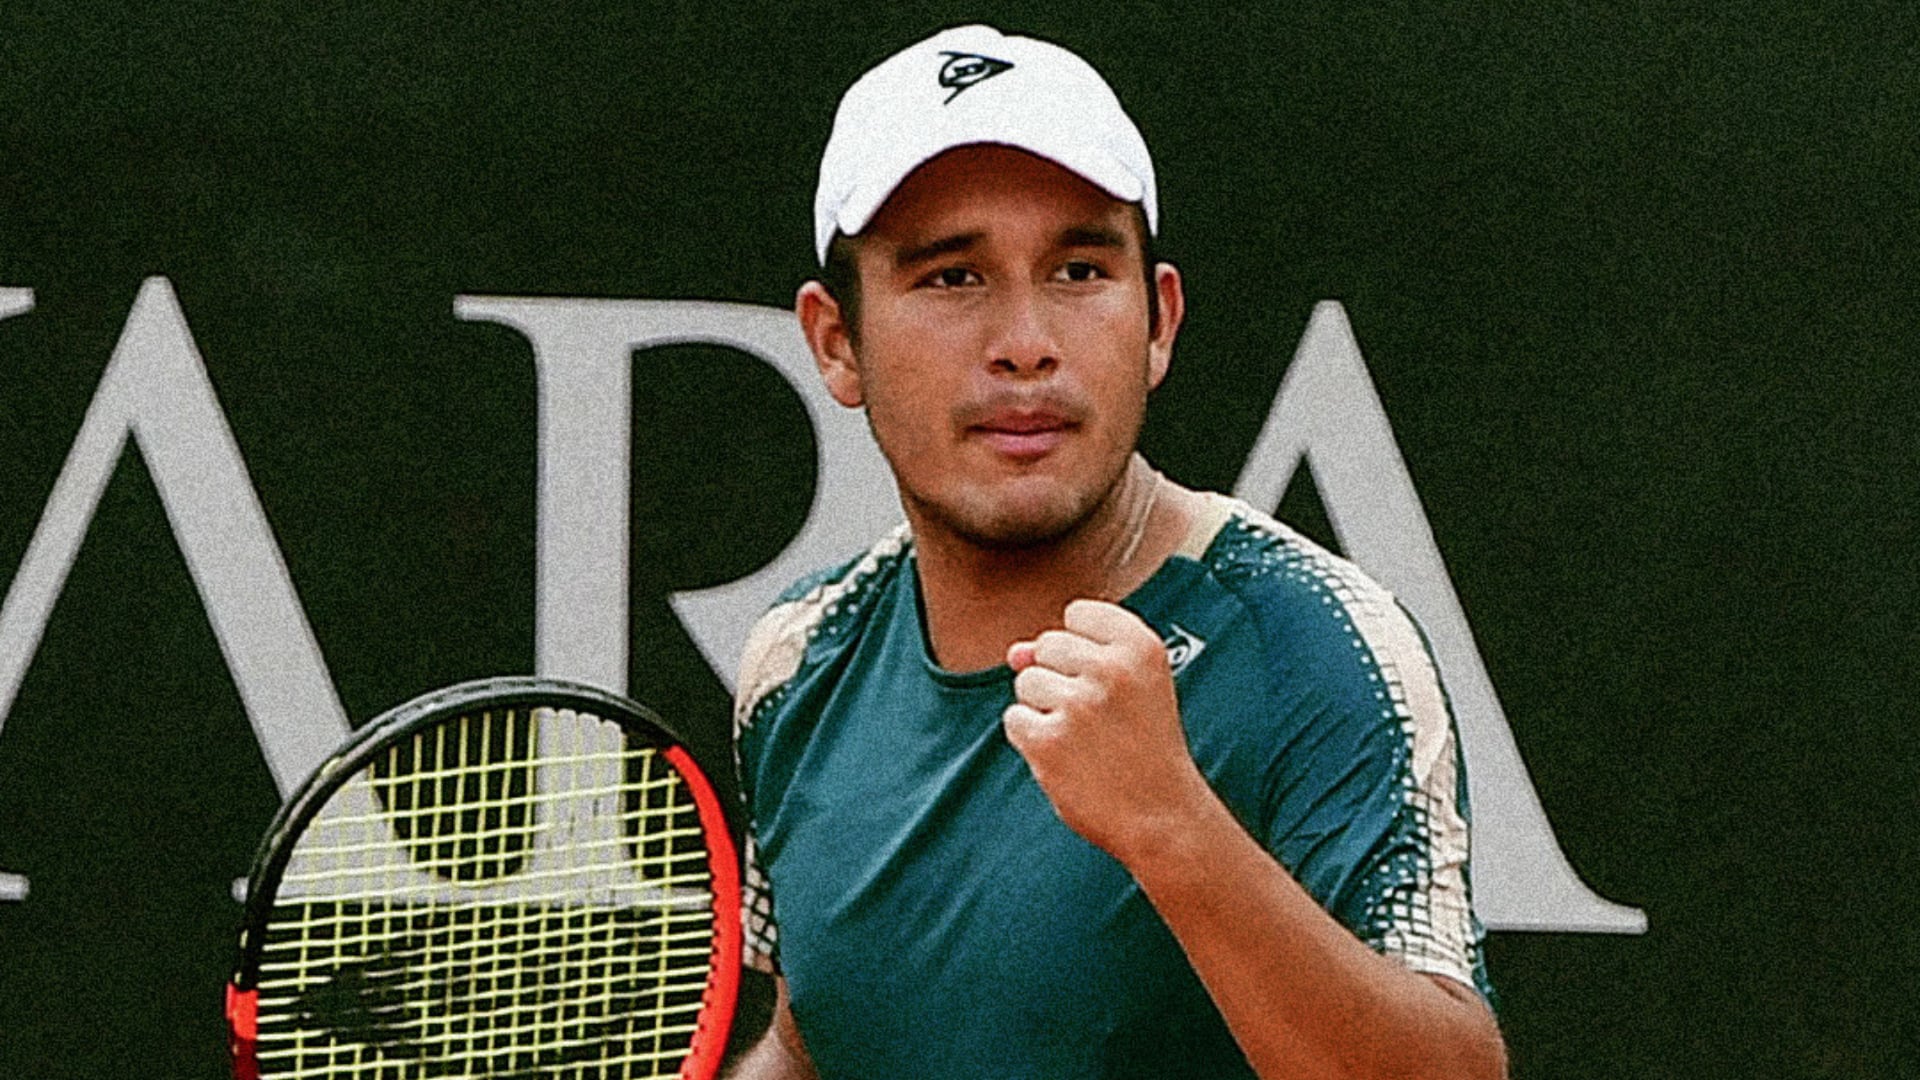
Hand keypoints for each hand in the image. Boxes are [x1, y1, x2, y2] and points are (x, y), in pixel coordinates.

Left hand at [1004, 598, 1210, 861]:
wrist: (1162, 815)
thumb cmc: (1143, 746)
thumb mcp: (1132, 686)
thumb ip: (1074, 653)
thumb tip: (1013, 652)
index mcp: (1141, 646)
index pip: (1079, 613)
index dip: (1085, 649)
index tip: (1111, 682)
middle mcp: (1111, 669)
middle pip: (1047, 645)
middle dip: (1061, 678)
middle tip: (1101, 719)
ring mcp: (1078, 705)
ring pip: (1027, 682)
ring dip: (1045, 709)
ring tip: (1085, 739)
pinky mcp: (1048, 741)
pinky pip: (1015, 720)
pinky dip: (1033, 740)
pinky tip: (1067, 757)